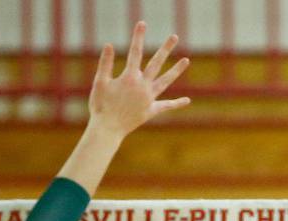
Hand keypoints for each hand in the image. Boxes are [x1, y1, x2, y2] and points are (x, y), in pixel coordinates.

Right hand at [88, 21, 190, 138]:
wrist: (107, 130)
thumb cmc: (100, 106)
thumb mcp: (100, 83)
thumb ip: (105, 63)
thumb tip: (108, 44)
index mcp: (129, 78)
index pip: (135, 53)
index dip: (138, 37)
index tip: (142, 24)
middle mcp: (142, 86)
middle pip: (156, 63)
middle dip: (165, 49)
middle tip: (174, 36)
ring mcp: (148, 99)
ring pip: (165, 81)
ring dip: (176, 71)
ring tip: (187, 60)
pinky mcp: (150, 111)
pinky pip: (165, 106)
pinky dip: (176, 104)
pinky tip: (187, 100)